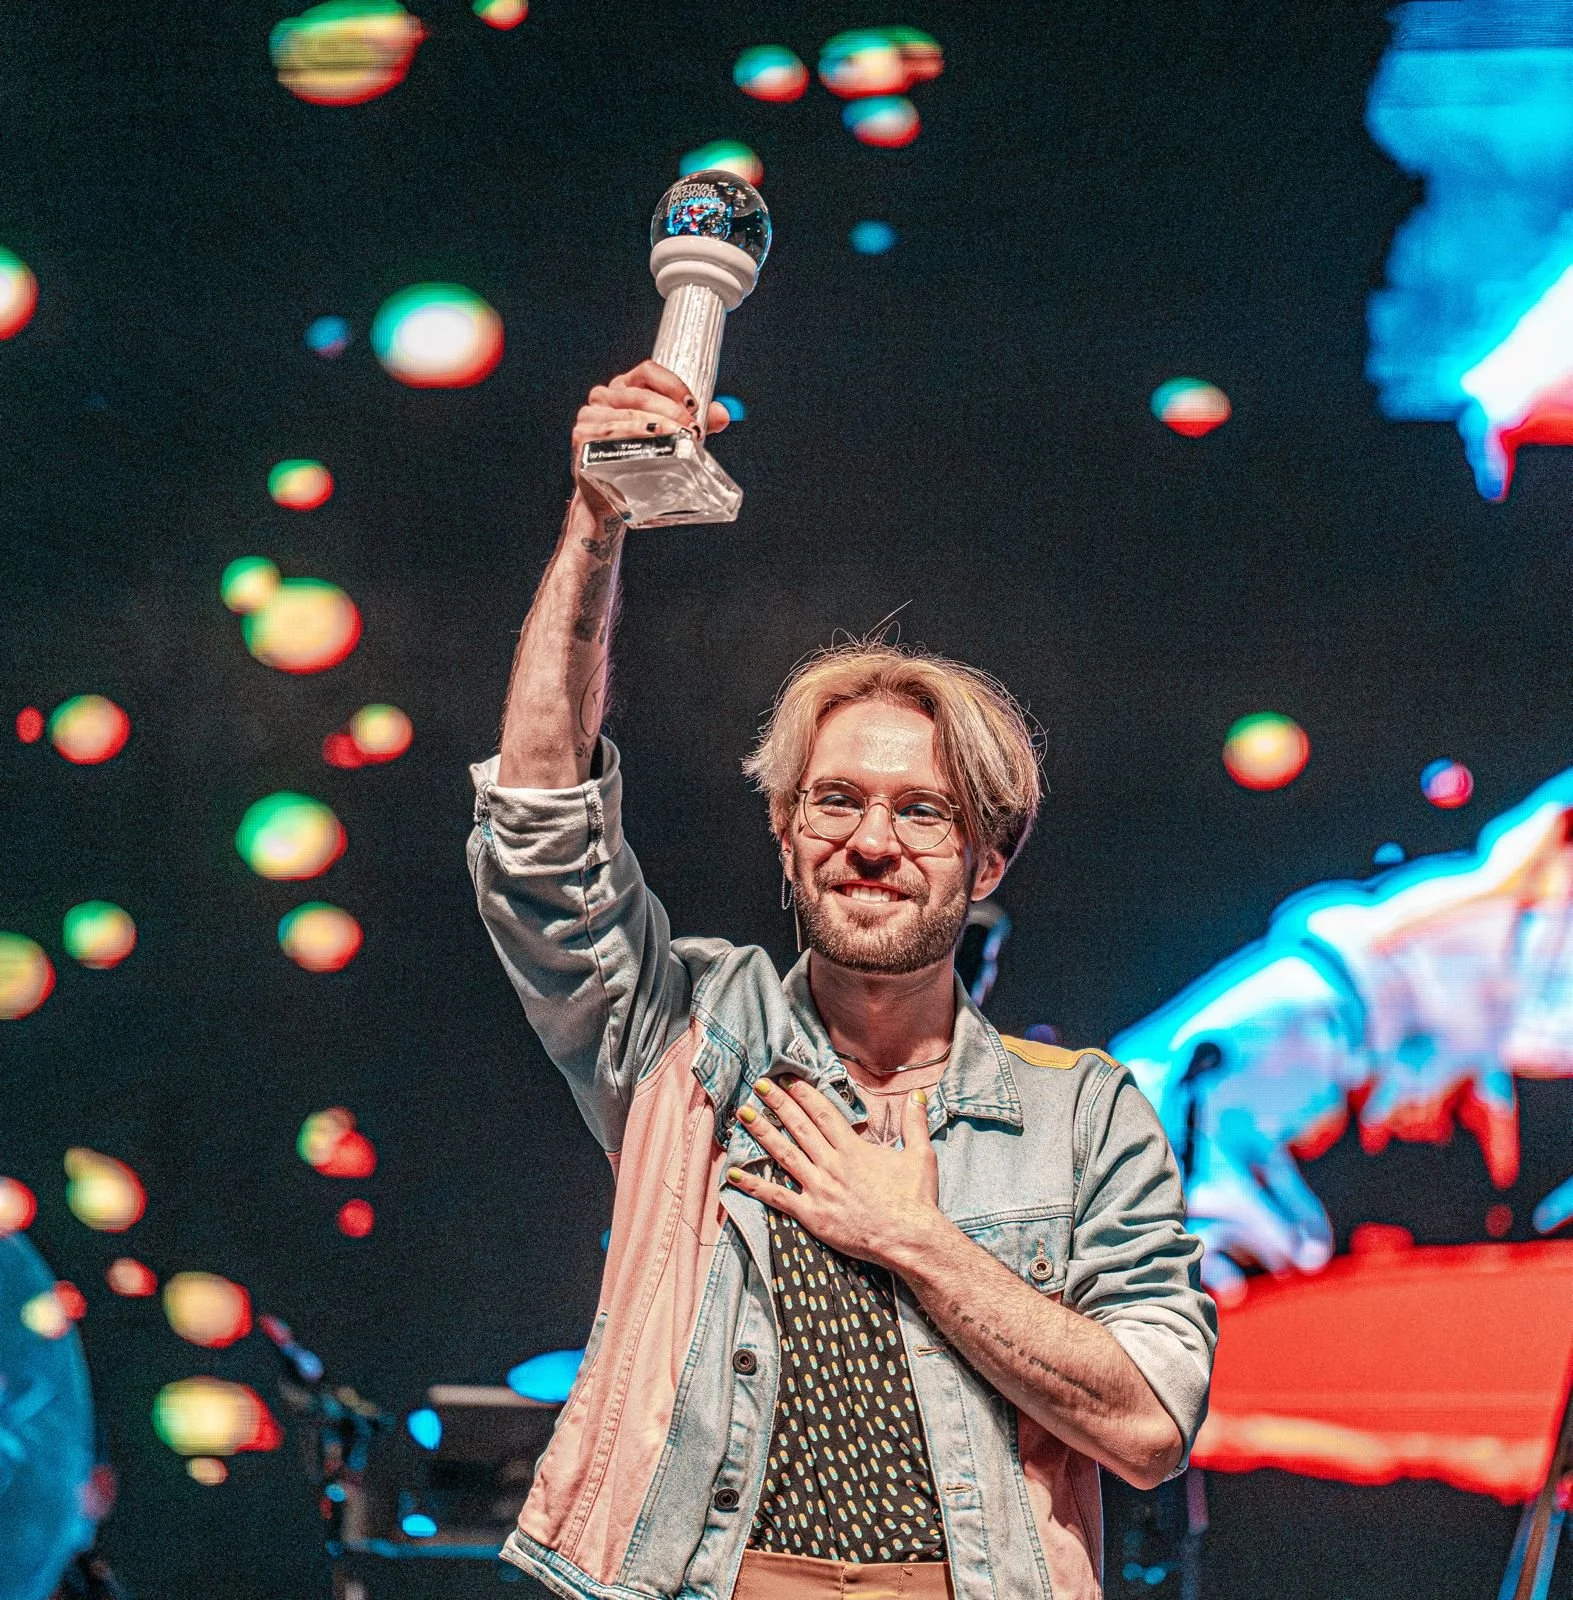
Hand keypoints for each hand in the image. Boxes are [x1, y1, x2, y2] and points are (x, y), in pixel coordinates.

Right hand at [571, 359, 730, 511]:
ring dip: (658, 425)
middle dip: (671, 411)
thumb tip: (723, 413)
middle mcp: (603, 397)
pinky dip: (634, 435)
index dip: (672, 384)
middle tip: (692, 430)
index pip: (648, 372)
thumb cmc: (638, 464)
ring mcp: (590, 416)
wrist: (607, 501)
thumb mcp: (670, 440)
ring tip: (680, 438)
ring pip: (629, 413)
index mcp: (624, 388)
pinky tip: (652, 443)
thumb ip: (695, 423)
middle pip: (640, 394)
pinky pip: (612, 432)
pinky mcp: (583, 437)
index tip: (693, 405)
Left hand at [726, 1078, 942, 1269]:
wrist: (909, 1239)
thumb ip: (914, 1122)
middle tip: (760, 1086)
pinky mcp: (812, 1214)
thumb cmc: (916, 1199)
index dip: (804, 1094)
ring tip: (743, 1115)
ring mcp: (819, 1189)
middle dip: (778, 1104)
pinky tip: (734, 1175)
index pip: (823, 1114)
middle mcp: (832, 1164)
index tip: (788, 1079)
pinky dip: (754, 1185)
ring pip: (784, 1154)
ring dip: (762, 1133)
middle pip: (799, 1127)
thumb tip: (919, 1095)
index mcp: (854, 1149)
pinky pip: (777, 1197)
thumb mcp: (920, 1155)